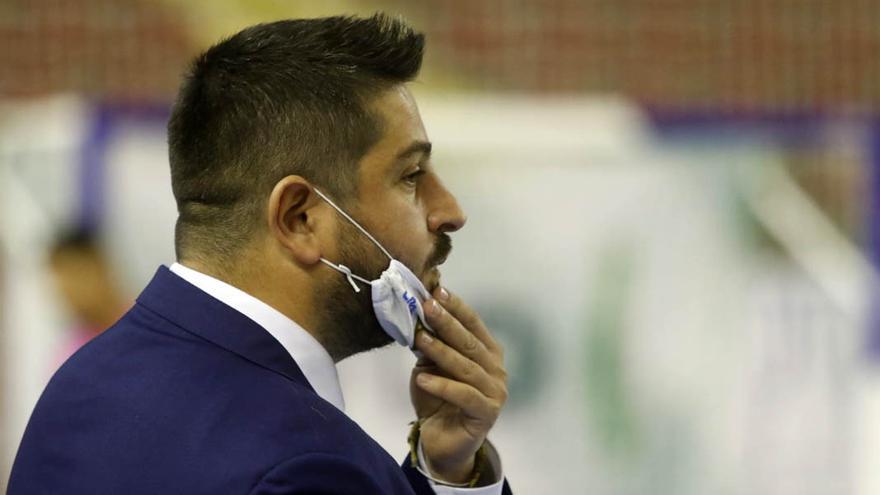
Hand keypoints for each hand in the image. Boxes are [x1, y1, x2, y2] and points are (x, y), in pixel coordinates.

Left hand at [410, 287, 507, 483]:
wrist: (441, 442)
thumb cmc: (438, 400)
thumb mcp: (431, 367)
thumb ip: (431, 346)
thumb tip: (419, 316)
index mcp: (488, 353)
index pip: (474, 324)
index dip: (456, 307)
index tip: (437, 291)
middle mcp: (497, 369)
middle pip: (470, 342)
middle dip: (448, 323)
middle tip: (428, 307)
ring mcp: (495, 392)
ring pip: (467, 367)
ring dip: (442, 351)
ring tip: (420, 339)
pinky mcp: (487, 413)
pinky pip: (464, 395)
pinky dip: (442, 385)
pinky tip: (422, 378)